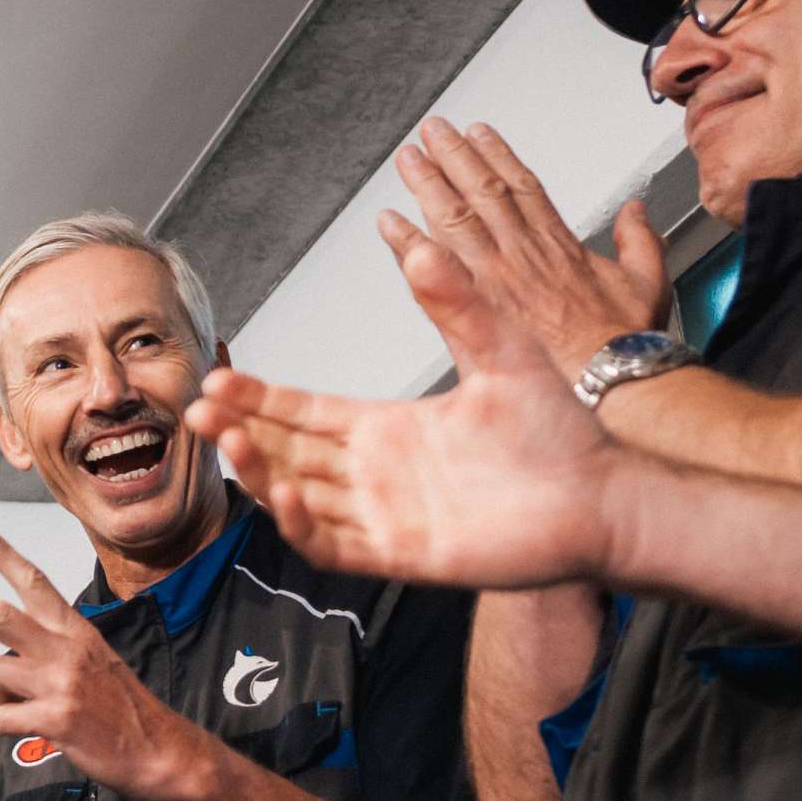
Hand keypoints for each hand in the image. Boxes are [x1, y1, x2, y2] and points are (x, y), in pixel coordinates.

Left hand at [0, 526, 209, 800]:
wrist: (162, 751)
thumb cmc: (124, 710)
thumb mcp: (95, 664)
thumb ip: (52, 653)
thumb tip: (3, 664)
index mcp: (76, 631)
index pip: (34, 583)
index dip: (3, 555)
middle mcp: (66, 649)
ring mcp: (61, 683)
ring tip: (25, 711)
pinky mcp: (56, 719)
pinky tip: (0, 736)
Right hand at [185, 226, 628, 590]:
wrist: (602, 496)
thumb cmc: (561, 434)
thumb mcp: (500, 351)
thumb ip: (457, 303)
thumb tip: (421, 244)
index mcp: (389, 427)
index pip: (304, 412)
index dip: (260, 398)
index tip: (221, 377)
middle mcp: (378, 473)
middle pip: (287, 453)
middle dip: (239, 431)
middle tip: (199, 408)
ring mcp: (386, 517)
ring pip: (299, 498)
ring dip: (259, 471)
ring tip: (227, 439)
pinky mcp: (404, 555)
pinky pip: (336, 545)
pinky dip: (304, 526)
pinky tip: (283, 494)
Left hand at [389, 117, 668, 384]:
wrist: (610, 379)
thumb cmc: (623, 344)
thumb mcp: (647, 282)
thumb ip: (640, 240)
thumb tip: (637, 212)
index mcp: (559, 245)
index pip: (522, 186)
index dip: (497, 156)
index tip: (479, 134)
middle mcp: (522, 254)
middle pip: (481, 190)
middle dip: (453, 156)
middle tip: (431, 132)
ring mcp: (495, 277)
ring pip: (454, 216)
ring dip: (427, 184)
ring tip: (409, 159)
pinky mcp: (474, 305)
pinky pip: (433, 267)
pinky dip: (407, 242)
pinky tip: (388, 222)